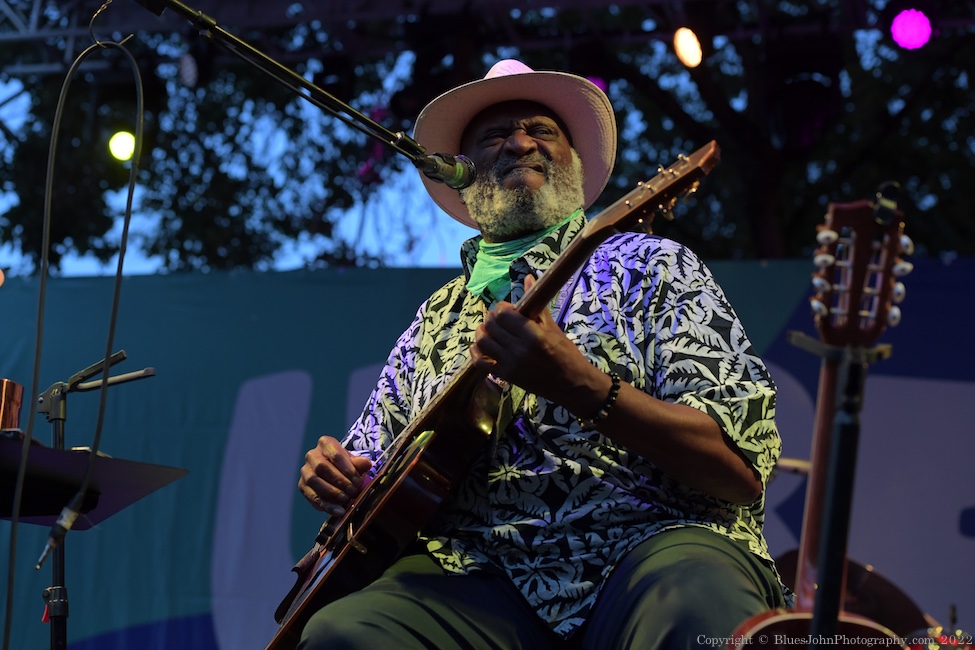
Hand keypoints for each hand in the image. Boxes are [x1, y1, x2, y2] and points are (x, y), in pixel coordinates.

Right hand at [298, 435, 372, 516]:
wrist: (336, 473)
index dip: (347, 468)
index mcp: (325, 444)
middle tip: (353, 491)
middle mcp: (312, 455)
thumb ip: (360, 463)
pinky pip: (312, 497)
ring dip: (332, 492)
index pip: (335, 454)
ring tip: (346, 500)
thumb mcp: (354, 462)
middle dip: (339, 481)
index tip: (358, 479)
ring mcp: (305, 471)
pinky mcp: (302, 486)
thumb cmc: (346, 465)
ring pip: (314, 481)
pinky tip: (339, 511)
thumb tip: (367, 464)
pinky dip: (326, 506)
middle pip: (322, 467)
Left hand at [469, 274, 606, 408]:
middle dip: (492, 317)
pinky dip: (476, 352)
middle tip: (498, 318)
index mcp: (533, 334)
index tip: (508, 309)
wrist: (571, 383)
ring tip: (489, 330)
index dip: (502, 308)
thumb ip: (536, 305)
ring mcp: (510, 364)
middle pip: (491, 326)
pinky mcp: (505, 376)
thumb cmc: (566, 353)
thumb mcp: (553, 328)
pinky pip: (480, 363)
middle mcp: (518, 349)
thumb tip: (528, 277)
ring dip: (483, 332)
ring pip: (483, 342)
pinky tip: (481, 346)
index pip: (503, 314)